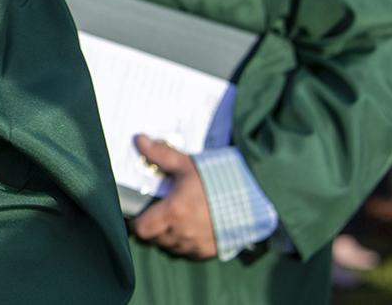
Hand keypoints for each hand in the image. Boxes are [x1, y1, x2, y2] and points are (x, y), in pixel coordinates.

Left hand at [131, 136, 217, 258]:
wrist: (253, 200)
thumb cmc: (218, 181)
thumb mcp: (188, 165)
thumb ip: (162, 154)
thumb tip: (139, 140)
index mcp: (173, 212)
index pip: (142, 229)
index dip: (138, 221)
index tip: (142, 212)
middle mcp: (182, 233)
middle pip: (155, 238)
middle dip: (154, 227)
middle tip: (160, 211)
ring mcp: (195, 245)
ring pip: (171, 246)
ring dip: (170, 236)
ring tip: (177, 218)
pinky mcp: (208, 251)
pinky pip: (188, 251)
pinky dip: (186, 242)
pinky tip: (192, 227)